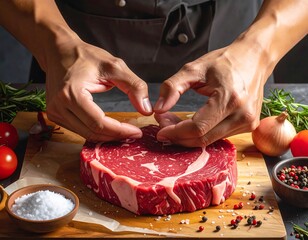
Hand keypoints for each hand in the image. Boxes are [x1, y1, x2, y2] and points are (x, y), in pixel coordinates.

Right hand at [44, 38, 152, 141]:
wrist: (58, 51)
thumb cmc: (85, 56)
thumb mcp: (115, 66)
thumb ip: (134, 86)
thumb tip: (146, 110)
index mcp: (72, 93)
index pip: (99, 122)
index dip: (120, 130)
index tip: (137, 132)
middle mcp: (59, 106)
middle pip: (92, 132)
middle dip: (116, 136)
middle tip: (134, 133)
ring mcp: (54, 112)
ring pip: (86, 134)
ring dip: (107, 136)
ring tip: (125, 131)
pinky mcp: (55, 115)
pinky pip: (80, 130)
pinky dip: (97, 131)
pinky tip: (110, 127)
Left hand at [153, 43, 269, 146]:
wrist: (254, 59)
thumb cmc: (225, 62)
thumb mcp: (194, 68)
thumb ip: (173, 87)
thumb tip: (158, 109)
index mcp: (230, 98)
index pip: (197, 128)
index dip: (175, 132)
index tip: (160, 130)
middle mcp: (242, 115)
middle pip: (202, 139)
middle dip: (178, 136)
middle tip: (163, 125)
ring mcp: (248, 123)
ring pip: (209, 141)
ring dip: (187, 136)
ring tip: (173, 122)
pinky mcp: (248, 127)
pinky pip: (217, 136)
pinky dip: (200, 134)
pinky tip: (189, 124)